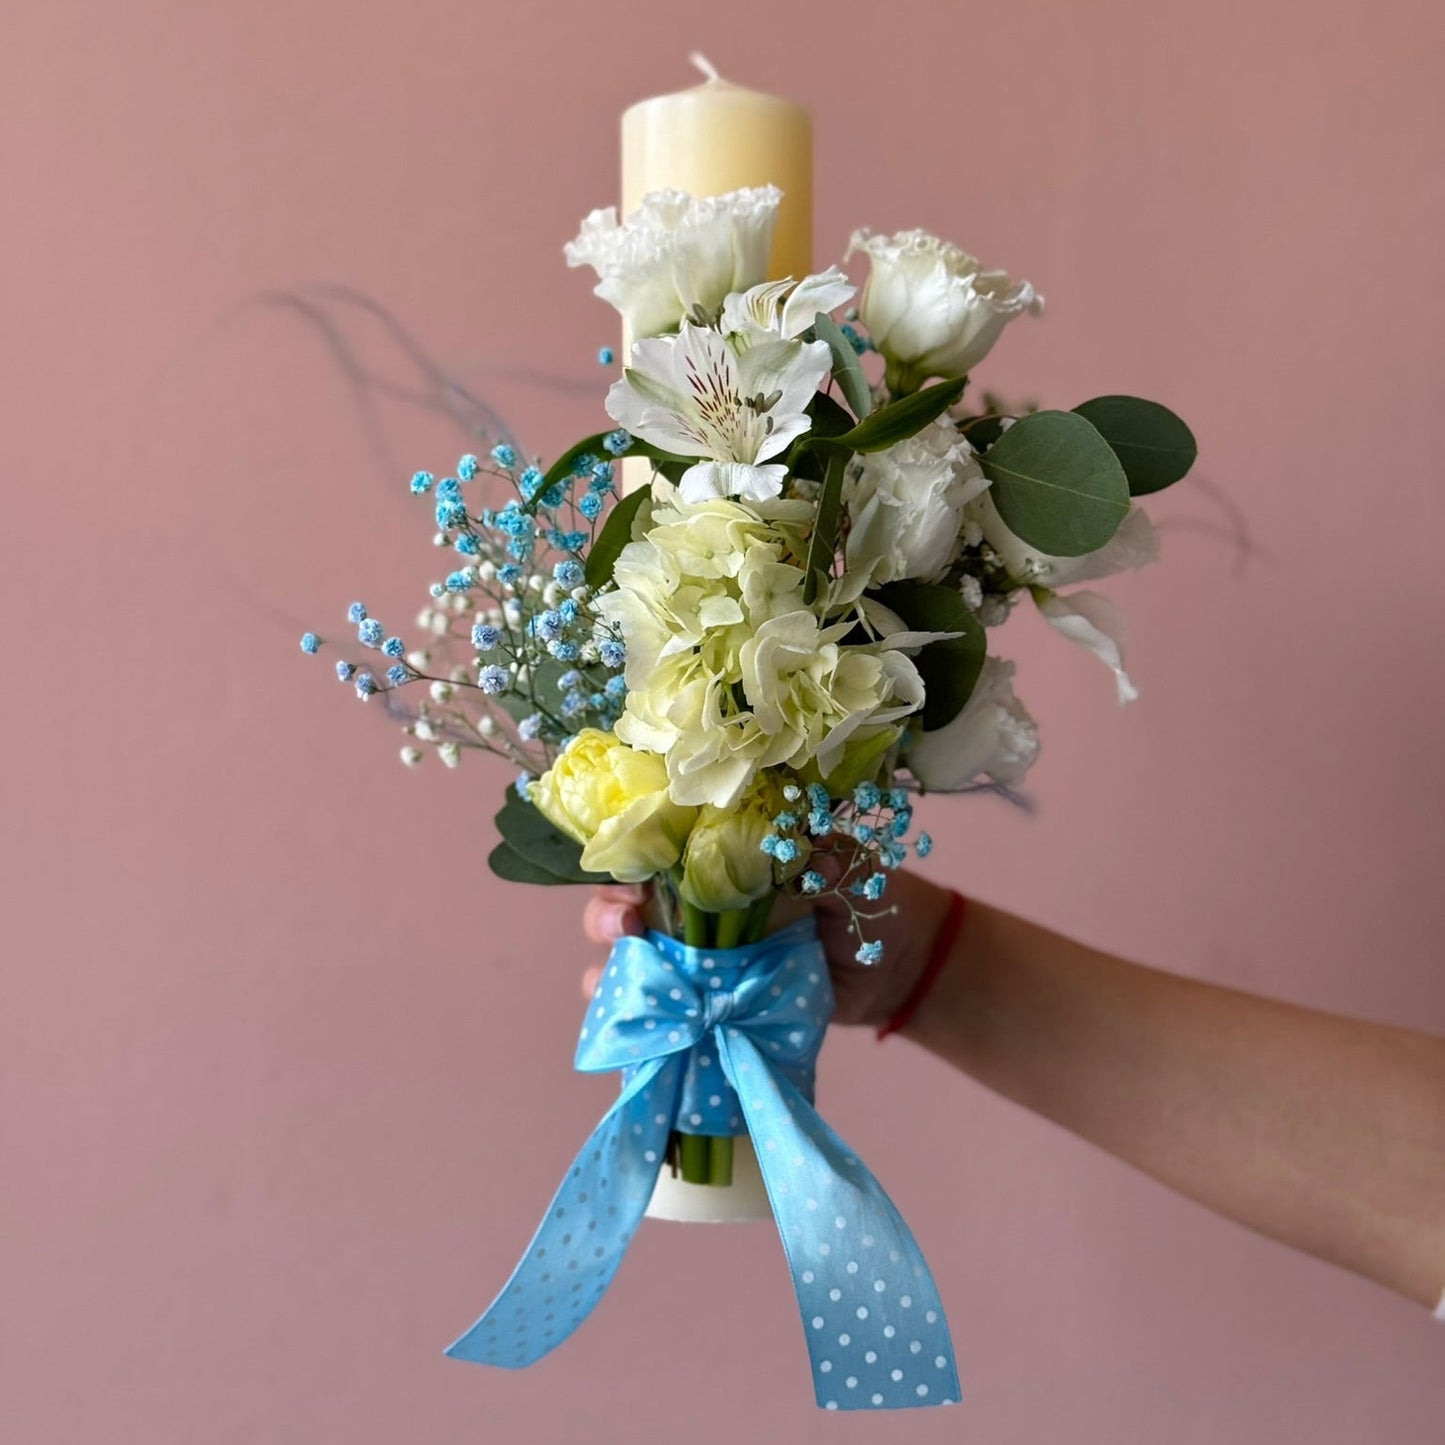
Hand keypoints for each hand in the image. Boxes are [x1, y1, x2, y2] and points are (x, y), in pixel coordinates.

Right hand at [581, 865, 955, 1030]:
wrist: (895, 970)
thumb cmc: (867, 902)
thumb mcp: (853, 872)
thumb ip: (828, 861)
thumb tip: (820, 862)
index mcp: (719, 863)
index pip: (653, 855)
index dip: (629, 866)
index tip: (633, 886)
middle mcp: (694, 909)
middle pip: (623, 908)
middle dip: (607, 919)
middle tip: (624, 932)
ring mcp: (696, 963)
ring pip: (628, 965)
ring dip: (610, 975)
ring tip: (619, 986)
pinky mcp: (707, 1010)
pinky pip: (659, 1017)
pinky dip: (636, 1025)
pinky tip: (635, 1032)